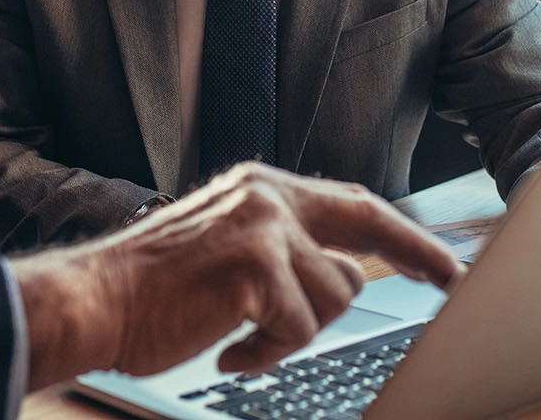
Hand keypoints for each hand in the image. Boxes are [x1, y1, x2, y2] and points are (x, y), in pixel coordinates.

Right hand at [11, 163, 463, 389]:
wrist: (91, 301)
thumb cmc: (151, 289)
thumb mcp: (229, 248)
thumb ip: (286, 249)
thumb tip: (347, 273)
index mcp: (261, 189)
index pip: (352, 203)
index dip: (403, 233)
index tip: (440, 257)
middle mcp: (267, 196)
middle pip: (366, 227)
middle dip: (416, 256)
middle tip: (449, 281)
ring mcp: (263, 228)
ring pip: (332, 298)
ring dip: (291, 333)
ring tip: (238, 333)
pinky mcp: (255, 268)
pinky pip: (298, 330)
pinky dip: (265, 353)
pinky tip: (225, 346)